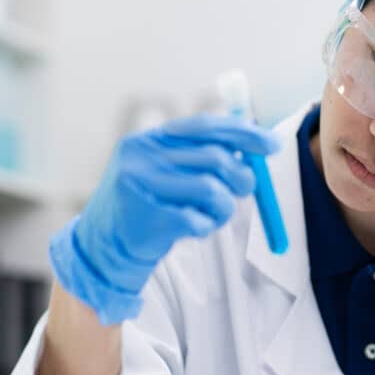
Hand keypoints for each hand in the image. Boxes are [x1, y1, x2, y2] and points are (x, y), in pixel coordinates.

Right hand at [49, 114, 280, 324]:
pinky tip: (192, 228)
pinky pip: (199, 220)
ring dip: (225, 206)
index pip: (204, 126)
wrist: (102, 247)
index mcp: (148, 139)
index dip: (243, 133)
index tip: (272, 144)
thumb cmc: (147, 205)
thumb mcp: (165, 170)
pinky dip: (205, 226)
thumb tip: (255, 145)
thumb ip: (201, 154)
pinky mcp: (148, 219)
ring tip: (214, 214)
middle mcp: (141, 157)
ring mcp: (142, 188)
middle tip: (249, 189)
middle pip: (214, 158)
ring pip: (212, 190)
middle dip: (242, 175)